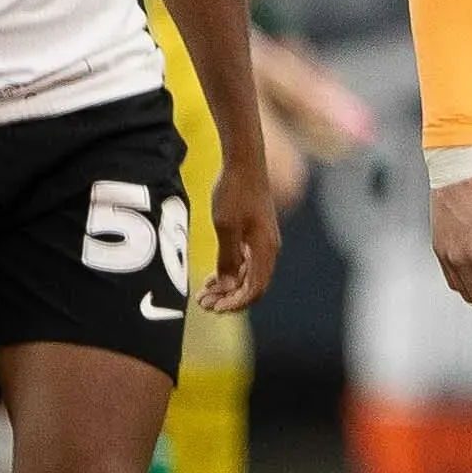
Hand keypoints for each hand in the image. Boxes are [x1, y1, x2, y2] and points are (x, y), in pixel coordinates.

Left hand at [201, 160, 282, 312]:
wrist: (244, 164)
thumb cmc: (235, 193)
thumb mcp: (226, 228)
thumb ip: (228, 259)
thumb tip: (228, 286)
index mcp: (266, 249)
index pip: (256, 289)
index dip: (236, 303)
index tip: (214, 308)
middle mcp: (269, 249)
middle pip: (253, 286)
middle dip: (228, 298)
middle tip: (203, 303)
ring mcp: (263, 242)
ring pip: (248, 276)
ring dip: (227, 288)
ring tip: (203, 294)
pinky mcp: (256, 235)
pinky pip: (246, 263)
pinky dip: (230, 273)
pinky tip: (212, 278)